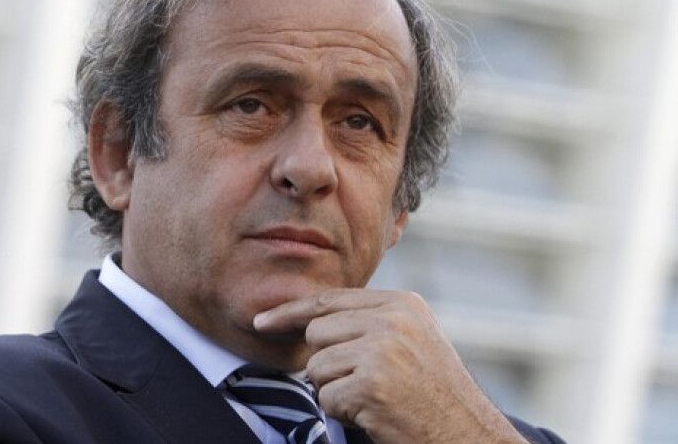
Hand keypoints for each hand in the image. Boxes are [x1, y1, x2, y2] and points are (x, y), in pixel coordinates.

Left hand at [253, 290, 528, 443]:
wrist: (468, 434)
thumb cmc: (435, 394)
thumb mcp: (413, 340)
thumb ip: (370, 322)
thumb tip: (313, 320)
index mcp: (402, 303)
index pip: (330, 300)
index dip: (290, 312)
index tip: (261, 322)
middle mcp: (392, 319)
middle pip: (317, 332)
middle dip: (327, 363)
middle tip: (365, 383)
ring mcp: (382, 350)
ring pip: (316, 366)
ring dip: (335, 390)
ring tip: (375, 399)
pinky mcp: (371, 384)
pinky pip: (326, 397)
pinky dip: (343, 412)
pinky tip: (375, 414)